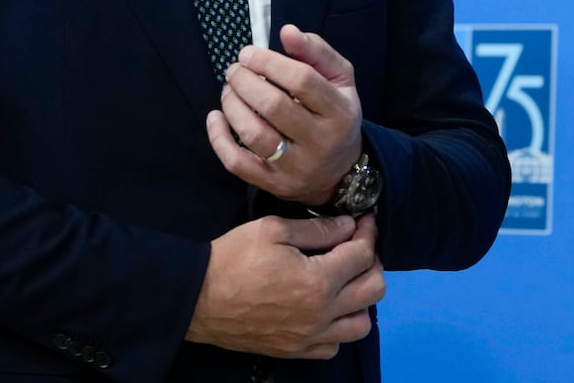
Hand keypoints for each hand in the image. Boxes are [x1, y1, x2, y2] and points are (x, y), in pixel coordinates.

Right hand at [184, 213, 383, 358]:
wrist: (199, 298)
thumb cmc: (233, 258)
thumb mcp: (272, 229)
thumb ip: (316, 229)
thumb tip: (349, 226)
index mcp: (318, 281)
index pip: (362, 254)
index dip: (368, 232)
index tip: (363, 221)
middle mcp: (322, 314)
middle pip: (374, 289)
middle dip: (372, 262)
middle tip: (356, 247)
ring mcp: (311, 337)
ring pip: (362, 324)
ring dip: (361, 299)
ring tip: (343, 281)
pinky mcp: (297, 351)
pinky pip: (335, 346)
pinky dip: (339, 327)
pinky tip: (325, 309)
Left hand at [207, 24, 362, 206]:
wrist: (341, 173)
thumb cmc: (335, 116)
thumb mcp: (339, 80)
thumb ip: (316, 51)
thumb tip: (287, 31)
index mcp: (339, 112)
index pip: (302, 80)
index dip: (269, 62)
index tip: (248, 53)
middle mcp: (320, 142)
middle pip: (274, 106)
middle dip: (245, 82)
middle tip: (234, 70)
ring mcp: (296, 167)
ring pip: (255, 135)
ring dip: (232, 106)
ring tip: (228, 90)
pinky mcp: (274, 184)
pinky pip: (238, 164)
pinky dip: (219, 139)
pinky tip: (215, 117)